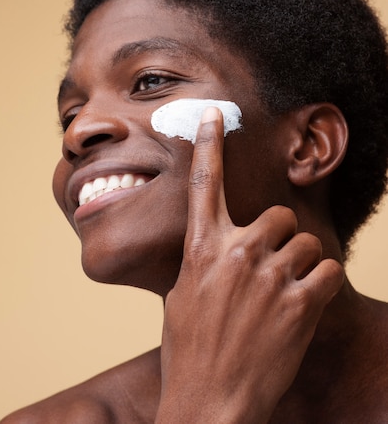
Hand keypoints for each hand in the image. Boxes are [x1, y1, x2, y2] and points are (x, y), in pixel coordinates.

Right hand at [156, 107, 343, 423]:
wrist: (209, 404)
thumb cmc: (190, 352)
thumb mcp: (182, 298)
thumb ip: (203, 263)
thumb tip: (217, 249)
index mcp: (200, 249)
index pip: (204, 183)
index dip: (208, 144)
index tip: (214, 115)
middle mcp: (235, 253)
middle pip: (276, 214)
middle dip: (279, 237)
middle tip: (270, 268)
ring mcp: (268, 276)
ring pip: (304, 241)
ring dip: (299, 264)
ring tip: (284, 295)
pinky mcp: (299, 302)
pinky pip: (326, 270)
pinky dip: (320, 285)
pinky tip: (303, 307)